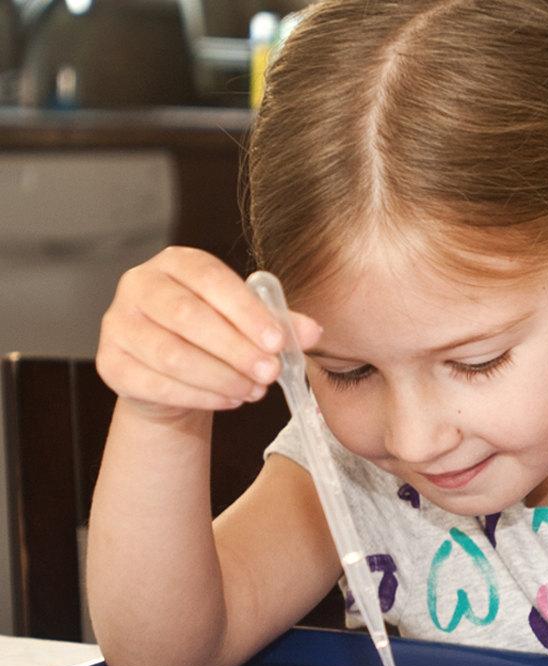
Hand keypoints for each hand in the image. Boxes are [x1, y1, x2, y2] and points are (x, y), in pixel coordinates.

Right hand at [97, 247, 321, 419]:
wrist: (172, 373)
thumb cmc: (212, 335)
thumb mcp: (247, 322)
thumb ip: (279, 323)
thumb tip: (314, 332)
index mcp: (176, 263)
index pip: (211, 278)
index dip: (246, 311)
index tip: (277, 341)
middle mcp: (140, 285)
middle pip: (187, 316)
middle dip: (235, 348)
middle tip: (271, 372)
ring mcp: (118, 324)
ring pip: (171, 354)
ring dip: (220, 376)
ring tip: (255, 390)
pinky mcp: (111, 364)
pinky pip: (155, 384)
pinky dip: (199, 395)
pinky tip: (230, 399)